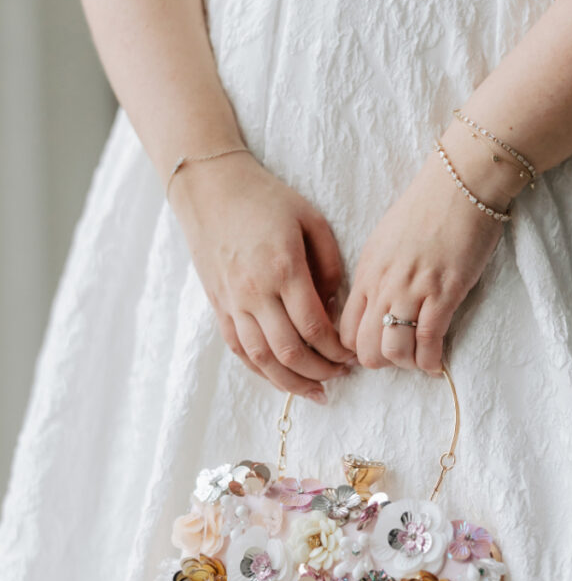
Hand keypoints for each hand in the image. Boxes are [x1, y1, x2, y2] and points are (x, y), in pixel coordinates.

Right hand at [169, 150, 356, 400]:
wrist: (210, 188)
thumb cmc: (266, 199)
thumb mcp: (311, 220)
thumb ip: (330, 265)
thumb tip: (334, 307)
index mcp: (283, 269)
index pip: (314, 326)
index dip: (337, 350)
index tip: (353, 354)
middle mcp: (255, 292)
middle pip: (290, 352)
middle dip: (320, 372)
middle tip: (341, 375)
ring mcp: (233, 303)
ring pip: (262, 360)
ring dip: (292, 382)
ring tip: (316, 391)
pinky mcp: (218, 307)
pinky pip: (239, 351)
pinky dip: (261, 371)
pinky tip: (281, 379)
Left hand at [339, 122, 527, 373]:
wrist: (460, 184)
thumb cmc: (425, 208)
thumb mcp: (384, 241)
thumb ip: (375, 274)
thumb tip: (373, 303)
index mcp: (366, 272)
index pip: (344, 329)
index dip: (355, 350)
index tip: (372, 351)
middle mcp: (383, 285)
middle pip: (364, 348)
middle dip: (378, 363)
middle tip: (396, 357)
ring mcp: (412, 290)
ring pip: (393, 351)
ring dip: (405, 364)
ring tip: (418, 358)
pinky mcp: (444, 293)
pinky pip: (428, 341)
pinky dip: (430, 361)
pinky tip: (436, 363)